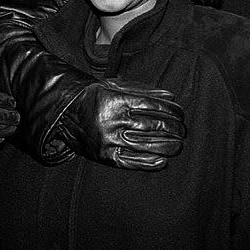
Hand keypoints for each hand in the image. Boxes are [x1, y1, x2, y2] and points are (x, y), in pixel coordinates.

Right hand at [60, 79, 185, 170]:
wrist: (65, 114)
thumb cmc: (95, 97)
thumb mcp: (115, 86)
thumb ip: (143, 90)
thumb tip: (171, 96)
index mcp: (115, 101)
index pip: (151, 106)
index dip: (170, 111)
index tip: (181, 114)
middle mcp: (112, 121)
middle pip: (152, 126)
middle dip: (173, 129)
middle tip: (183, 130)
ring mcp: (108, 140)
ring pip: (146, 145)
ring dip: (167, 146)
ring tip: (179, 145)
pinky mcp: (105, 157)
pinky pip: (131, 162)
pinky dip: (149, 163)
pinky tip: (163, 161)